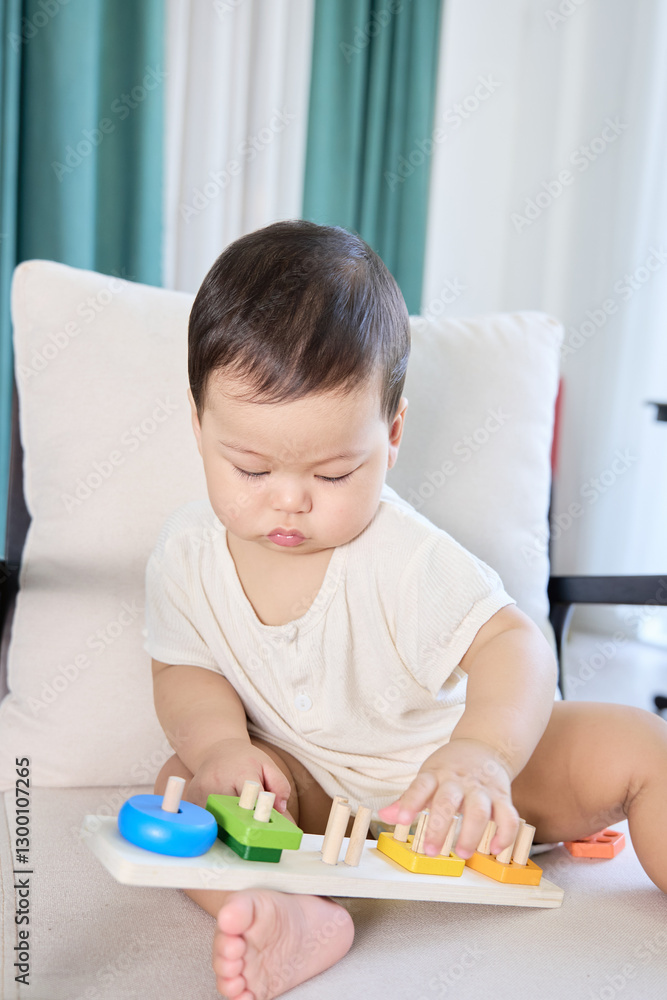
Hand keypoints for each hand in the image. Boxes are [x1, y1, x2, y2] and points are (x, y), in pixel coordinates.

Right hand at [185, 738, 293, 820]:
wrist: (217, 749)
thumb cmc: (245, 761)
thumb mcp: (268, 766)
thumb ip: (280, 786)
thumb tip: (280, 810)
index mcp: (241, 772)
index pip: (252, 797)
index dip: (259, 812)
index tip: (265, 824)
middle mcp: (219, 781)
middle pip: (234, 813)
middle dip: (245, 823)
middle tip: (253, 829)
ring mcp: (202, 791)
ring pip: (218, 819)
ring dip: (228, 825)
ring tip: (235, 820)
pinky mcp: (192, 798)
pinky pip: (205, 818)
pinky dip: (214, 822)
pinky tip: (220, 816)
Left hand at [377, 738, 519, 858]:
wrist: (484, 746)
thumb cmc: (450, 768)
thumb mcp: (427, 776)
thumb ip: (408, 798)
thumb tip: (384, 816)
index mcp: (436, 774)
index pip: (421, 786)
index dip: (410, 802)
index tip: (402, 820)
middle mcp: (459, 781)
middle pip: (448, 801)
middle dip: (440, 828)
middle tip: (431, 850)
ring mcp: (482, 789)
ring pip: (479, 810)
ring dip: (471, 833)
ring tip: (462, 853)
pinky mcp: (502, 797)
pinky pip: (508, 816)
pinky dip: (504, 834)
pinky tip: (494, 849)